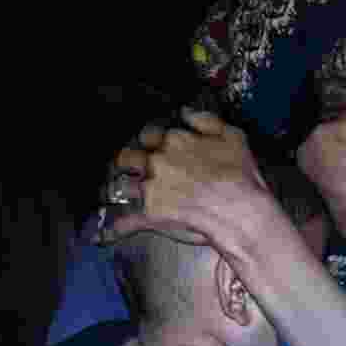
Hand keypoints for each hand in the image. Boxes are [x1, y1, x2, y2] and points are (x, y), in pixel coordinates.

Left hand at [95, 108, 268, 246]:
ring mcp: (151, 189)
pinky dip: (115, 228)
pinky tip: (104, 233)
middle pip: (128, 157)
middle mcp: (157, 161)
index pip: (149, 134)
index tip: (151, 146)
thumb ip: (206, 120)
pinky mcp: (149, 214)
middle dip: (127, 161)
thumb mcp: (232, 135)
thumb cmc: (240, 175)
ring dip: (116, 190)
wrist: (240, 212)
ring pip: (120, 186)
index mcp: (174, 141)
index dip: (149, 141)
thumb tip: (185, 112)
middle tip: (129, 167)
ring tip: (113, 194)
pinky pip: (125, 222)